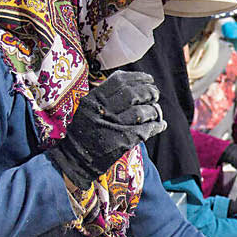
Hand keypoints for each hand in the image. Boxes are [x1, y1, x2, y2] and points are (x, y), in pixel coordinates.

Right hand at [47, 71, 165, 187]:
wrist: (76, 159)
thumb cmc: (85, 131)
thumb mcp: (88, 108)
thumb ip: (106, 96)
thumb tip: (135, 85)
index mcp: (93, 99)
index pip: (119, 81)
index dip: (138, 78)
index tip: (148, 79)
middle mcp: (102, 111)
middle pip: (133, 94)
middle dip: (149, 92)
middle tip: (155, 94)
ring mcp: (112, 127)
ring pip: (141, 112)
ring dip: (153, 110)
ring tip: (155, 112)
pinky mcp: (122, 142)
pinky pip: (145, 130)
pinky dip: (156, 126)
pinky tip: (160, 125)